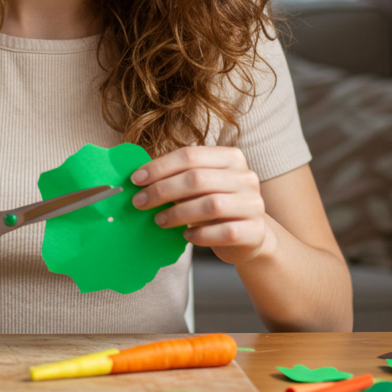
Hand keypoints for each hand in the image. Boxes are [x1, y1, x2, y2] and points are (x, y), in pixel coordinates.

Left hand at [130, 146, 274, 264]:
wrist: (250, 235)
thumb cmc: (216, 206)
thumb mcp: (201, 186)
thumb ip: (178, 177)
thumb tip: (140, 178)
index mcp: (231, 157)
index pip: (190, 155)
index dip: (159, 167)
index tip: (136, 180)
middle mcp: (246, 177)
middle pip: (197, 179)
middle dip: (162, 190)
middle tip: (140, 203)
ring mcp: (254, 204)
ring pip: (210, 205)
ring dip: (178, 213)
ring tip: (160, 220)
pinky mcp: (255, 231)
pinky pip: (223, 232)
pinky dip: (199, 234)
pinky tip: (186, 235)